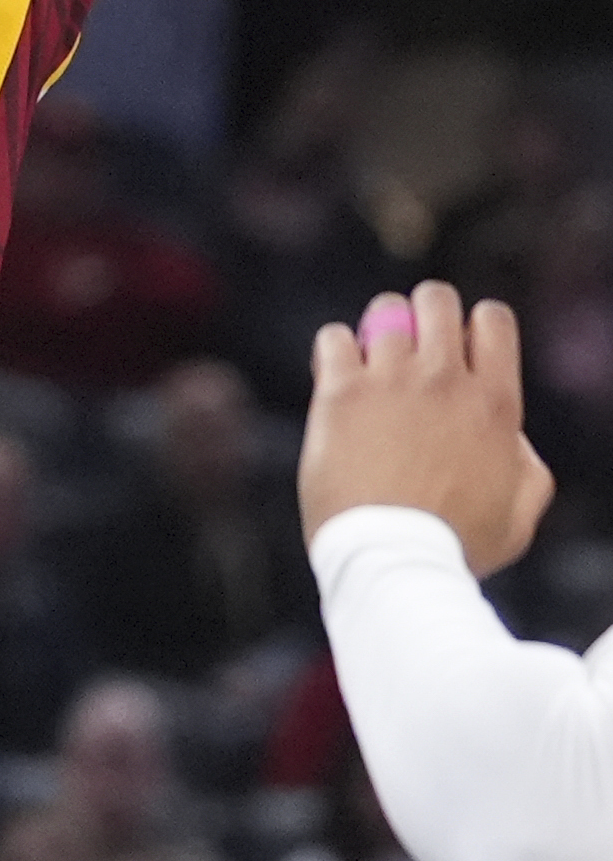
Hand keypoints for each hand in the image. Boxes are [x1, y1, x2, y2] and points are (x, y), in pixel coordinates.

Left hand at [298, 279, 555, 573]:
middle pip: (436, 298)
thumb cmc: (456, 548)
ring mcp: (391, 381)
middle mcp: (445, 379)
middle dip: (424, 318)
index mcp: (495, 403)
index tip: (457, 360)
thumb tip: (512, 438)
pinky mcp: (341, 393)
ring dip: (377, 335)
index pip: (493, 318)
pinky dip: (335, 354)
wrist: (393, 562)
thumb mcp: (517, 518)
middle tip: (410, 359)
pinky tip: (338, 386)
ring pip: (384, 311)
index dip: (473, 330)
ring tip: (372, 375)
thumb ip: (525, 470)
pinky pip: (334, 338)